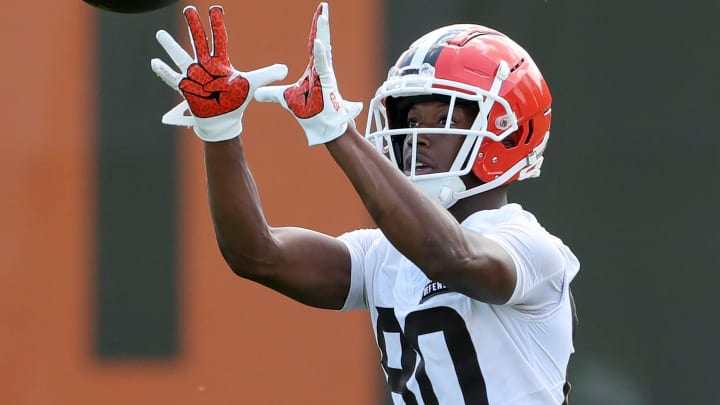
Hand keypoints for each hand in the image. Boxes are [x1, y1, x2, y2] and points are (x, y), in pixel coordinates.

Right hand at [151, 5, 287, 141]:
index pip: (219, 38)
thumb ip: (267, 74)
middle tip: (188, 8)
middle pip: (199, 40)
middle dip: (194, 25)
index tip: (215, 8)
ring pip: (181, 56)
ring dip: (171, 45)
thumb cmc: (236, 101)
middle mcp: (205, 65)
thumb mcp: (252, 85)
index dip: (217, 23)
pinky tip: (155, 61)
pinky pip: (172, 78)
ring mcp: (194, 75)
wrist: (224, 119)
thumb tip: (285, 68)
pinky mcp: (186, 87)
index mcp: (221, 62)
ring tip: (160, 33)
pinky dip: (164, 71)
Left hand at [254, 2, 361, 145]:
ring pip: (324, 48)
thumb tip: (257, 93)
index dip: (314, 29)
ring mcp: (325, 74)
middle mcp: (322, 68)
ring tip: (322, 15)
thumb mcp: (285, 98)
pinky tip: (319, 41)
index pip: (313, 44)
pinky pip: (323, 65)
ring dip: (323, 32)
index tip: (317, 13)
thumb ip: (272, 93)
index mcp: (314, 68)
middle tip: (324, 6)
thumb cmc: (309, 112)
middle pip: (321, 40)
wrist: (321, 127)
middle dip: (322, 23)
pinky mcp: (326, 82)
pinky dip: (321, 53)